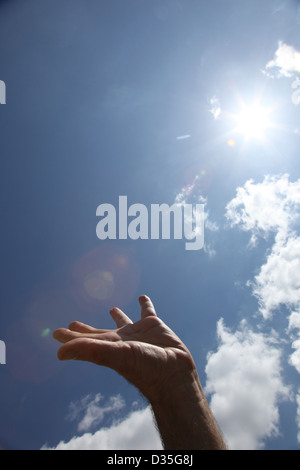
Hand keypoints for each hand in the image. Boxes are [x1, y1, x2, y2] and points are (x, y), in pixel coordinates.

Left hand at [53, 295, 196, 402]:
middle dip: (85, 330)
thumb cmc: (145, 368)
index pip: (83, 341)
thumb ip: (90, 351)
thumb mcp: (115, 355)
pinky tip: (142, 297)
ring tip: (111, 308)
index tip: (55, 332)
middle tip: (72, 323)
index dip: (69, 337)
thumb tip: (59, 353)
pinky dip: (144, 304)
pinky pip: (147, 311)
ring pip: (124, 321)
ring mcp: (138, 333)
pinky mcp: (154, 326)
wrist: (174, 373)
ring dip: (116, 316)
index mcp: (108, 347)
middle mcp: (121, 340)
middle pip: (98, 333)